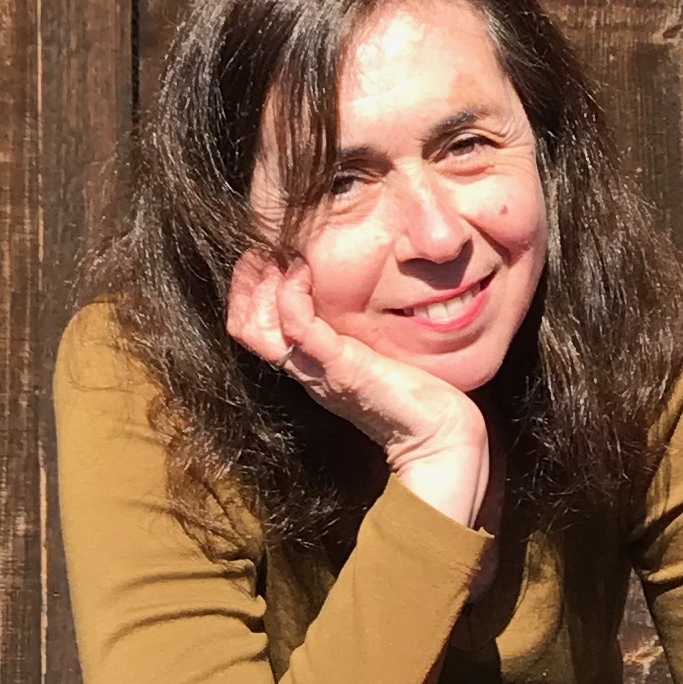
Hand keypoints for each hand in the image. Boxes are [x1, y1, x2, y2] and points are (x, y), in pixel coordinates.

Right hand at [227, 251, 499, 535]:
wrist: (438, 436)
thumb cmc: (413, 391)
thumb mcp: (373, 350)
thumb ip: (357, 329)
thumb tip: (359, 290)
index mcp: (309, 363)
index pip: (251, 326)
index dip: (247, 288)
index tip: (264, 253)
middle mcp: (305, 367)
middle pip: (244, 325)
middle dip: (247, 280)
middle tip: (264, 247)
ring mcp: (318, 369)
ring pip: (257, 327)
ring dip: (263, 282)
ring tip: (283, 253)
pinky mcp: (340, 368)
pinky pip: (299, 327)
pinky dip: (293, 293)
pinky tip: (304, 271)